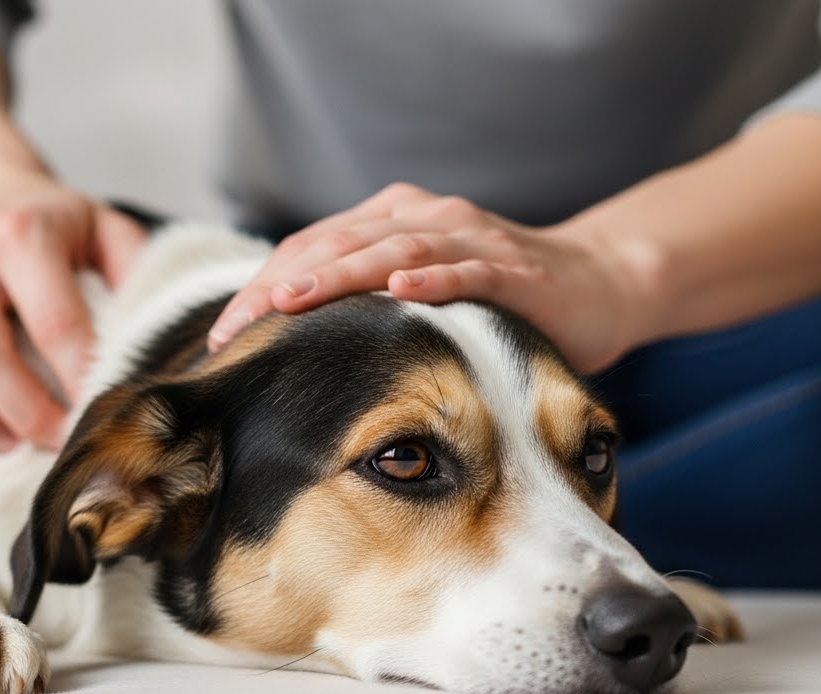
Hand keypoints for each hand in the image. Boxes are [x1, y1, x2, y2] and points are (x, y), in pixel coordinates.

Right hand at [0, 172, 144, 450]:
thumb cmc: (52, 225)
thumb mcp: (104, 228)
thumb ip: (139, 271)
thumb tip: (169, 335)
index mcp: (22, 236)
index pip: (54, 323)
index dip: (80, 378)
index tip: (104, 410)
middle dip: (28, 413)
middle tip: (60, 439)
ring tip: (7, 440)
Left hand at [208, 182, 650, 372]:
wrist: (597, 283)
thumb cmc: (498, 297)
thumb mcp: (422, 294)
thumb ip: (368, 304)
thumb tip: (293, 348)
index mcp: (392, 221)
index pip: (312, 246)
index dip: (263, 284)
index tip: (223, 333)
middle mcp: (424, 218)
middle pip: (337, 244)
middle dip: (281, 284)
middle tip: (235, 326)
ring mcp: (468, 239)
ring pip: (392, 249)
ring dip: (340, 275)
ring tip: (292, 299)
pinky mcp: (511, 267)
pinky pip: (467, 270)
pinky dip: (434, 278)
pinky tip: (400, 291)